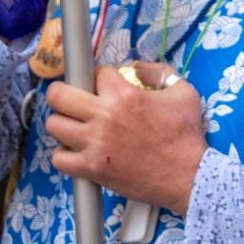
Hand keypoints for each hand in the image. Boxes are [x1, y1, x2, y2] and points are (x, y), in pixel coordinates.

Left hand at [45, 63, 206, 211]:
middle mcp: (104, 116)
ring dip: (63, 123)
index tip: (103, 86)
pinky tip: (77, 152)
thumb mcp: (184, 93)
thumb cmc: (186, 136)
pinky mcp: (91, 168)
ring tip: (76, 127)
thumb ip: (160, 72)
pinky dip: (65, 155)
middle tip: (73, 100)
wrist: (189, 175)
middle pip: (58, 94)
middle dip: (64, 93)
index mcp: (125, 95)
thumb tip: (138, 67)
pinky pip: (58, 158)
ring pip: (54, 124)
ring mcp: (94, 144)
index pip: (95, 73)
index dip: (100, 78)